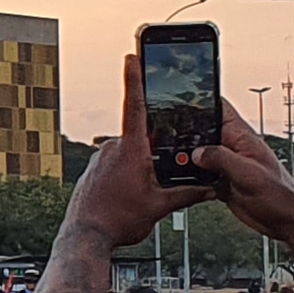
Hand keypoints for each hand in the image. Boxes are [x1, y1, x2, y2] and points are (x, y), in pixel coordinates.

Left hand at [60, 53, 220, 243]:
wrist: (84, 237)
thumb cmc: (117, 220)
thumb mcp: (159, 206)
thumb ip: (186, 194)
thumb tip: (208, 188)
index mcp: (130, 149)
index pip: (134, 105)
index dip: (135, 79)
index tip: (132, 56)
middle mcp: (112, 148)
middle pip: (140, 139)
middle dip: (152, 155)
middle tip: (150, 183)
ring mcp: (99, 158)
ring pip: (128, 155)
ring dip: (138, 169)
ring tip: (135, 197)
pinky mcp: (92, 170)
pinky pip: (114, 165)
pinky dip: (124, 176)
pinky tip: (124, 197)